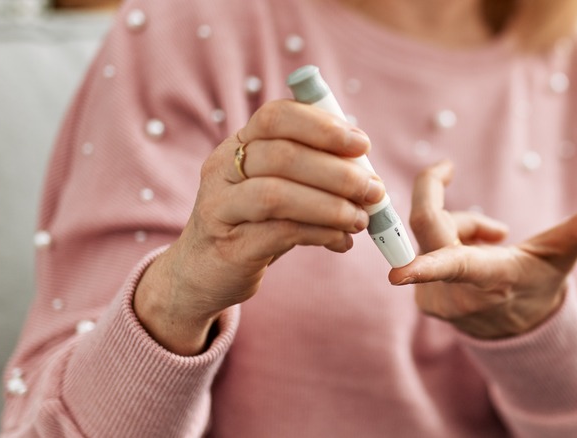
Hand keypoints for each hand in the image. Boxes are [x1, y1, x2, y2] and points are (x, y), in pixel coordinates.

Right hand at [135, 100, 384, 353]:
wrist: (202, 274)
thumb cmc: (252, 225)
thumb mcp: (278, 191)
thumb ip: (314, 177)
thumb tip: (369, 177)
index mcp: (237, 145)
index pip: (276, 116)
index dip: (322, 126)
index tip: (362, 145)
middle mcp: (222, 169)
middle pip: (282, 155)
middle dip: (338, 172)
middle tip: (374, 190)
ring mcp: (219, 208)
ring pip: (277, 194)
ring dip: (331, 205)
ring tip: (361, 219)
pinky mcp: (227, 247)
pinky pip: (279, 233)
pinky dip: (319, 233)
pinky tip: (341, 240)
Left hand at [389, 160, 576, 338]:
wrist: (518, 328)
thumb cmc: (539, 285)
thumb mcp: (561, 257)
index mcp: (489, 279)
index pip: (455, 267)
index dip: (424, 266)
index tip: (396, 274)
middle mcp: (456, 293)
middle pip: (429, 225)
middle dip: (448, 203)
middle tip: (456, 180)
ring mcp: (435, 300)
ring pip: (431, 235)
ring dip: (458, 228)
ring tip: (491, 238)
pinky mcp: (424, 299)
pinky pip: (424, 250)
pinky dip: (448, 244)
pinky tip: (473, 254)